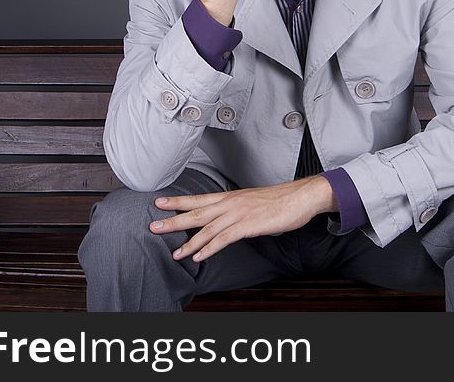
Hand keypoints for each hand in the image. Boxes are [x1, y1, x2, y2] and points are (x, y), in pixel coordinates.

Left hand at [148, 175, 335, 262]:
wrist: (300, 197)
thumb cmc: (280, 200)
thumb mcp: (252, 202)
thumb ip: (237, 209)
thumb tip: (227, 219)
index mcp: (230, 197)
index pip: (199, 198)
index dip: (179, 201)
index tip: (160, 202)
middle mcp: (230, 203)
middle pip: (196, 212)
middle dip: (174, 220)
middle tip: (154, 226)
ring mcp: (238, 214)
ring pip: (207, 229)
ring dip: (189, 242)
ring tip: (175, 253)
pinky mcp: (248, 225)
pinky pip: (224, 239)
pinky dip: (209, 248)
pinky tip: (199, 256)